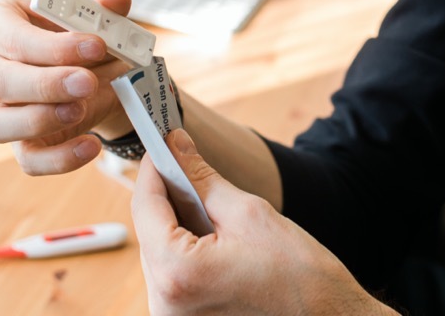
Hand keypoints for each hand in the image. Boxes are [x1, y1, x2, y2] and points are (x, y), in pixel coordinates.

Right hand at [0, 0, 132, 174]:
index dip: (46, 43)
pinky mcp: (22, 141)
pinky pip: (27, 160)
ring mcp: (0, 108)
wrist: (99, 66)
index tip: (95, 44)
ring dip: (37, 121)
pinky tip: (90, 146)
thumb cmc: (83, 27)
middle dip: (44, 83)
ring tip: (79, 110)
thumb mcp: (93, 4)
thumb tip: (114, 1)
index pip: (0, 31)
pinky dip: (58, 159)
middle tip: (87, 81)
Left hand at [132, 129, 395, 315]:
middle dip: (168, 197)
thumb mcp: (249, 213)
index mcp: (177, 272)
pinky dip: (185, 251)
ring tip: (210, 208)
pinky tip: (212, 239)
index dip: (154, 169)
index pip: (145, 206)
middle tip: (189, 167)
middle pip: (149, 232)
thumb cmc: (299, 273)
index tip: (164, 144)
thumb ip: (201, 177)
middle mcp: (164, 303)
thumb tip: (176, 146)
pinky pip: (171, 275)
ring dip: (177, 226)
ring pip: (159, 254)